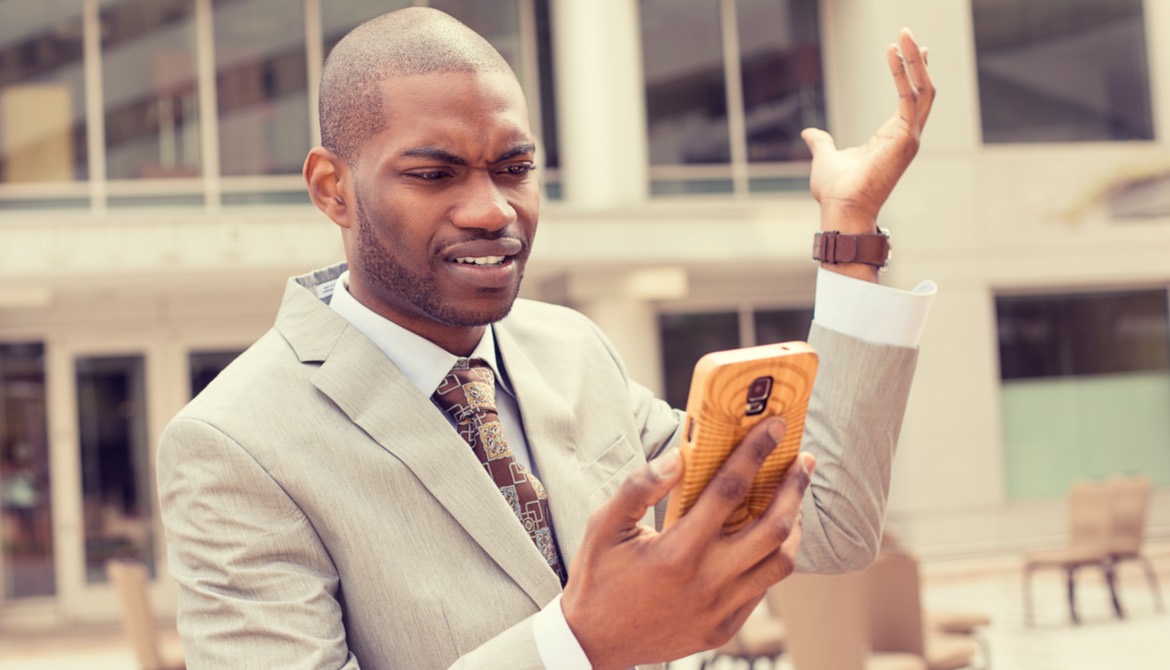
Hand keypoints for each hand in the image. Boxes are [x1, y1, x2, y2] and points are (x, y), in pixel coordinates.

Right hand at [560, 418, 814, 669]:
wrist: (594, 643)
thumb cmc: (598, 577)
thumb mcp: (604, 525)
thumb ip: (640, 487)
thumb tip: (680, 456)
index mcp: (676, 552)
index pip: (728, 492)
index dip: (755, 454)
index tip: (774, 428)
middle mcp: (706, 583)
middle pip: (772, 528)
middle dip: (794, 488)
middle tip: (803, 461)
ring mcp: (720, 610)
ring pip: (780, 563)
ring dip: (793, 525)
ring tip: (793, 498)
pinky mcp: (724, 628)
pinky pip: (762, 588)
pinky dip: (772, 558)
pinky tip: (767, 537)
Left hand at [802, 29, 934, 277]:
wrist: (840, 208)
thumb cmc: (835, 191)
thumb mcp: (826, 157)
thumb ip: (821, 142)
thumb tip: (809, 133)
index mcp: (892, 139)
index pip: (910, 100)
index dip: (909, 74)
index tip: (907, 50)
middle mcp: (906, 137)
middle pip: (922, 90)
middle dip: (917, 60)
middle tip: (908, 32)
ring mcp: (909, 137)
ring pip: (923, 89)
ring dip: (916, 60)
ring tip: (906, 33)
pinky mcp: (905, 137)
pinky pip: (910, 96)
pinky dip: (904, 73)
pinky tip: (894, 52)